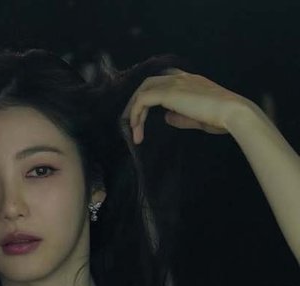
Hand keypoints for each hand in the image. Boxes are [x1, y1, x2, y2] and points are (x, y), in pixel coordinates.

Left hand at [122, 69, 249, 142]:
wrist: (232, 112)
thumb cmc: (221, 118)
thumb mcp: (197, 118)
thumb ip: (181, 117)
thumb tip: (166, 117)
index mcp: (189, 81)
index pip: (163, 83)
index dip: (150, 98)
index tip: (144, 119)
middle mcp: (180, 78)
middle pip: (149, 84)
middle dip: (136, 103)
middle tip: (131, 123)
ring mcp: (175, 83)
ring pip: (144, 90)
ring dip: (134, 111)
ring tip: (133, 130)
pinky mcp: (169, 92)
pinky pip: (144, 99)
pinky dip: (136, 113)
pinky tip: (137, 129)